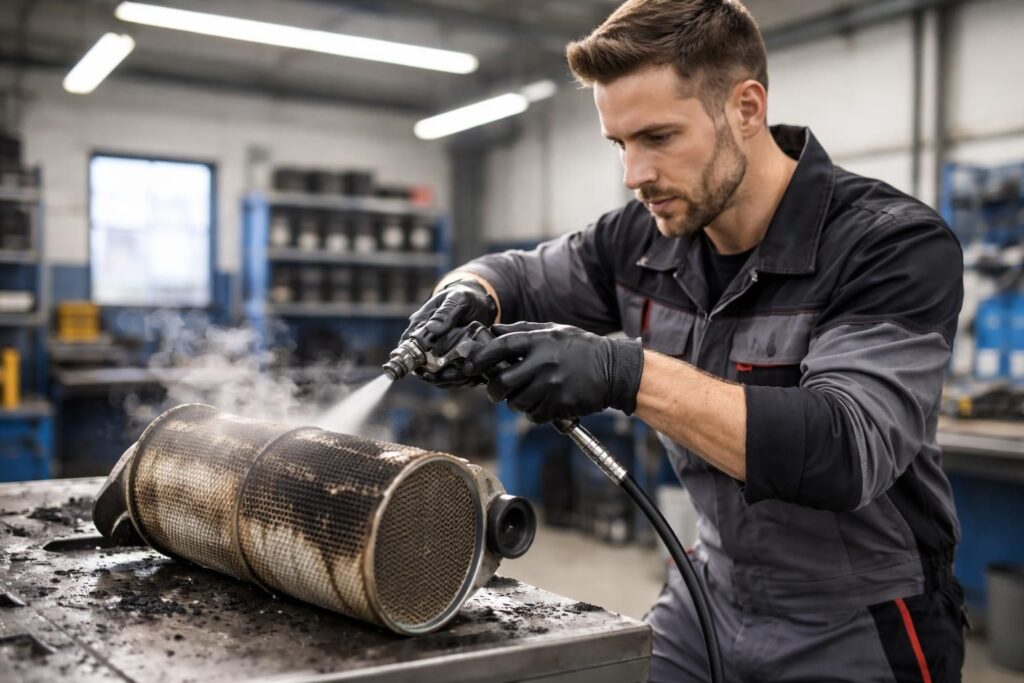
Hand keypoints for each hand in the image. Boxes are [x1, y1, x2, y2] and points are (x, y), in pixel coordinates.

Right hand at [401, 279, 496, 386]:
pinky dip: (459, 379)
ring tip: (464, 376)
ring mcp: (438, 352)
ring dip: (447, 379)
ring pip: (435, 374)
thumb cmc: (464, 298)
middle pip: (420, 366)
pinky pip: (450, 375)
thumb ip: (446, 313)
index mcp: (420, 325)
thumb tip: (432, 329)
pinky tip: (471, 377)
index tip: (425, 369)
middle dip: (433, 375)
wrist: (480, 302)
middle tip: (450, 375)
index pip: (407, 346)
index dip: (412, 361)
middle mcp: (426, 341)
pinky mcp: (452, 360)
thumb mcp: (457, 299)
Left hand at [465, 322, 643, 422]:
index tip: (470, 365)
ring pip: (516, 402)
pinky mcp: (560, 404)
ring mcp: (552, 385)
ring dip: (515, 402)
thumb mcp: (555, 331)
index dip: (480, 356)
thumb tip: (493, 331)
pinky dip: (533, 412)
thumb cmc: (582, 348)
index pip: (501, 347)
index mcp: (540, 341)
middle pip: (503, 382)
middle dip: (493, 390)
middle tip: (495, 390)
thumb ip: (523, 330)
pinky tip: (541, 403)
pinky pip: (534, 415)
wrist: (614, 370)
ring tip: (524, 395)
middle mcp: (544, 362)